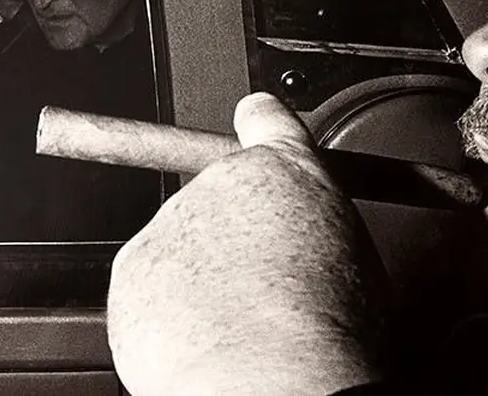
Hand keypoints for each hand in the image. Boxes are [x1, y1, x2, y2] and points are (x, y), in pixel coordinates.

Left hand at [107, 93, 386, 395]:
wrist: (275, 377)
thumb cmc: (329, 329)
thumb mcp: (355, 253)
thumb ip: (317, 220)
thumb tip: (309, 236)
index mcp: (288, 171)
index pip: (267, 119)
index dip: (260, 121)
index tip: (252, 117)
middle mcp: (224, 182)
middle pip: (219, 197)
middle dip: (230, 235)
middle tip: (260, 288)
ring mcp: (173, 223)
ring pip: (181, 245)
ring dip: (198, 276)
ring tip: (237, 324)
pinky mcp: (133, 268)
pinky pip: (147, 288)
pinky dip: (165, 313)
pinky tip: (203, 339)